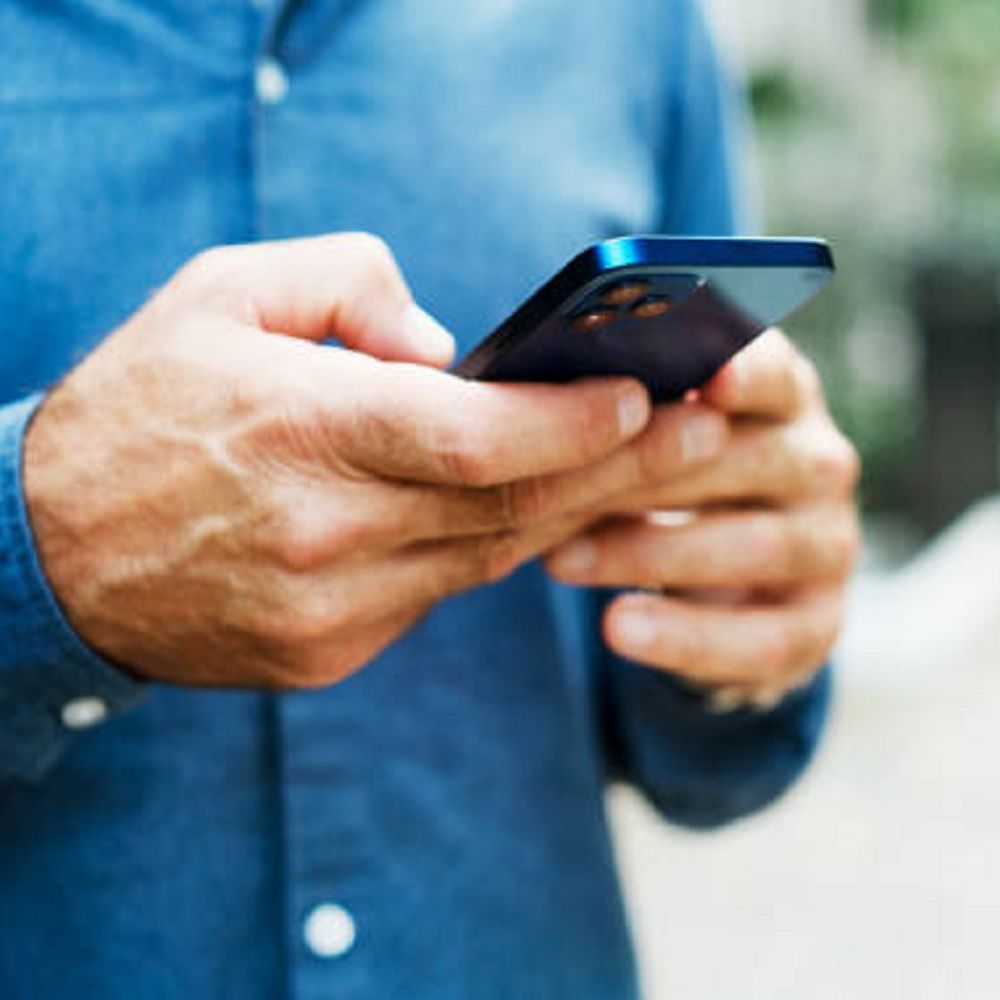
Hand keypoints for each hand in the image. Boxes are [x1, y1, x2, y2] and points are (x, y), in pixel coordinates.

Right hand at [23, 234, 652, 689]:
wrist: (49, 550)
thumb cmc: (141, 406)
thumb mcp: (222, 294)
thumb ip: (347, 287)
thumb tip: (447, 349)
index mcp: (299, 430)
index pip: (474, 438)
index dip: (573, 423)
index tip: (648, 398)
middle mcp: (323, 534)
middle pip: (507, 507)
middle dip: (619, 471)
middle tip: (705, 433)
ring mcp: (328, 610)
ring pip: (485, 559)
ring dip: (571, 513)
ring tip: (641, 469)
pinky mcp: (324, 654)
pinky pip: (435, 595)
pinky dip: (487, 549)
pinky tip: (531, 514)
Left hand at [545, 330, 860, 709]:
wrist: (711, 582)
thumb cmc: (662, 481)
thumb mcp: (649, 438)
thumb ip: (627, 412)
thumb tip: (552, 396)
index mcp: (782, 399)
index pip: (776, 374)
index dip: (745, 374)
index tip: (705, 379)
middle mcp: (819, 464)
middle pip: (751, 459)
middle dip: (649, 475)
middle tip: (555, 489)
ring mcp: (828, 545)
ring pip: (755, 547)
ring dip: (648, 554)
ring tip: (561, 561)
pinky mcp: (818, 623)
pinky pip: (763, 638)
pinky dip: (685, 637)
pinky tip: (618, 628)